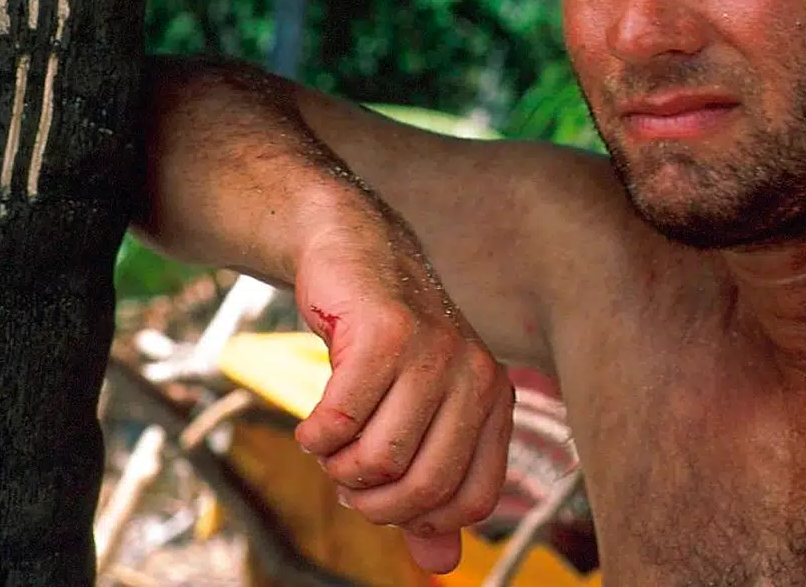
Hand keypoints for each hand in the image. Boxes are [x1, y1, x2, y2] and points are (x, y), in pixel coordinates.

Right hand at [291, 190, 515, 573]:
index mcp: (494, 400)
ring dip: (338, 465)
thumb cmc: (387, 342)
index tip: (382, 499)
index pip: (472, 500)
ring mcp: (434, 352)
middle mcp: (475, 376)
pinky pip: (342, 420)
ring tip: (327, 443)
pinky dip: (316, 436)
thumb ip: (427, 486)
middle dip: (371, 500)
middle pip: (424, 486)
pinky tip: (312, 425)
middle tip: (346, 477)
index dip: (419, 516)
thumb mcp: (416, 412)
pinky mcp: (385, 334)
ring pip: (380, 457)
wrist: (356, 250)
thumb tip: (441, 565)